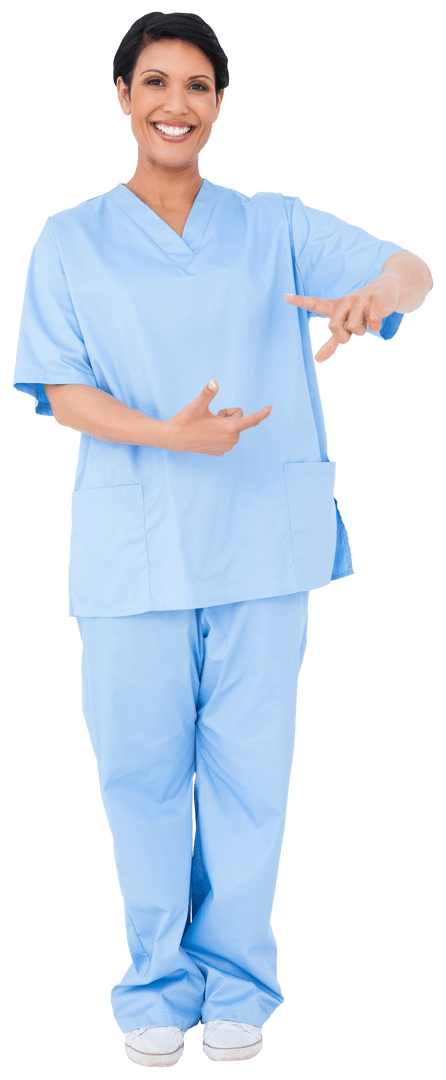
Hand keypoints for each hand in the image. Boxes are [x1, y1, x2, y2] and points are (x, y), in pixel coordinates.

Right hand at [162, 380, 273, 455]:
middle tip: (211, 416)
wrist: (173, 439)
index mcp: (230, 428)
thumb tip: (214, 382)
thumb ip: (207, 393)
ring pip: (233, 428)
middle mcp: (232, 440)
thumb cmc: (185, 420)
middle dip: (227, 415)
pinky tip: (205, 435)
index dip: (262, 413)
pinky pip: (226, 437)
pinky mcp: (220, 452)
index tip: (272, 408)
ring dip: (223, 424)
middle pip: (239, 419)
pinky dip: (218, 433)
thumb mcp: (197, 405)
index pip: (252, 420)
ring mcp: (226, 447)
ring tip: (206, 426)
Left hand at [285, 277, 399, 362]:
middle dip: (344, 336)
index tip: (285, 296)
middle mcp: (344, 301)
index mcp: (335, 307)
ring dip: (362, 331)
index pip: (315, 303)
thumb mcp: (346, 327)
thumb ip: (332, 342)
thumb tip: (317, 359)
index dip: (300, 302)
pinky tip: (377, 319)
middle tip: (352, 331)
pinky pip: (373, 322)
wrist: (386, 292)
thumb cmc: (361, 312)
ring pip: (354, 326)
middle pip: (334, 326)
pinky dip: (376, 327)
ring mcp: (360, 299)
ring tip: (366, 321)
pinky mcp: (375, 298)